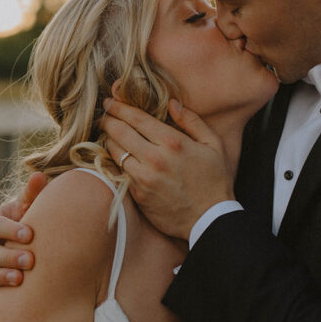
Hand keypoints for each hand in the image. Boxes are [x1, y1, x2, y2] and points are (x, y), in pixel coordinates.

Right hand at [0, 172, 48, 311]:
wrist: (28, 242)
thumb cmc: (28, 220)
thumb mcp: (29, 207)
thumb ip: (32, 194)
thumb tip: (41, 175)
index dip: (8, 229)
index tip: (29, 234)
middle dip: (7, 256)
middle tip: (30, 261)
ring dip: (0, 277)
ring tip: (19, 280)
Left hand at [102, 97, 234, 238]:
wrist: (210, 219)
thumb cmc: (214, 181)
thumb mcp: (213, 145)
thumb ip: (192, 121)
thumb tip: (172, 104)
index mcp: (173, 142)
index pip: (137, 118)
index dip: (120, 107)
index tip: (112, 102)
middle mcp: (155, 158)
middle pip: (119, 132)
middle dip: (108, 119)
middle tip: (105, 115)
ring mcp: (144, 178)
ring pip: (115, 152)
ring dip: (110, 140)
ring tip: (110, 135)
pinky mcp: (138, 194)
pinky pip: (120, 172)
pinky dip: (116, 161)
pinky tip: (118, 155)